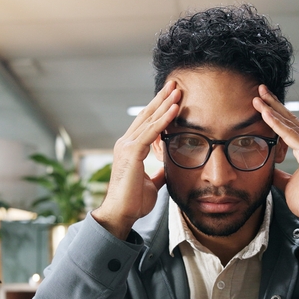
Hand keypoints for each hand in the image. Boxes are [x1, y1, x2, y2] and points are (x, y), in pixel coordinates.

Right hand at [92, 81, 179, 238]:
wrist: (121, 214)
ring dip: (165, 104)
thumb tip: (168, 169)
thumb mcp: (151, 184)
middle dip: (161, 99)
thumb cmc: (133, 202)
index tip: (171, 97)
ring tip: (177, 91)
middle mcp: (125, 143)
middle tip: (174, 84)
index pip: (146, 124)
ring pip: (149, 120)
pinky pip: (151, 132)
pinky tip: (174, 109)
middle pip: (146, 116)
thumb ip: (158, 173)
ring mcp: (126, 146)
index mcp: (130, 149)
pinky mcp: (131, 153)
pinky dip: (163, 119)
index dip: (159, 109)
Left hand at [253, 85, 298, 232]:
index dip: (276, 113)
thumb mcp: (288, 184)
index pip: (290, 126)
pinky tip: (265, 114)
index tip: (262, 103)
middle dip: (273, 104)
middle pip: (290, 119)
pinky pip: (290, 135)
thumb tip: (269, 169)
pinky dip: (276, 123)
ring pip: (289, 123)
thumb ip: (279, 174)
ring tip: (257, 97)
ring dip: (272, 109)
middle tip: (259, 90)